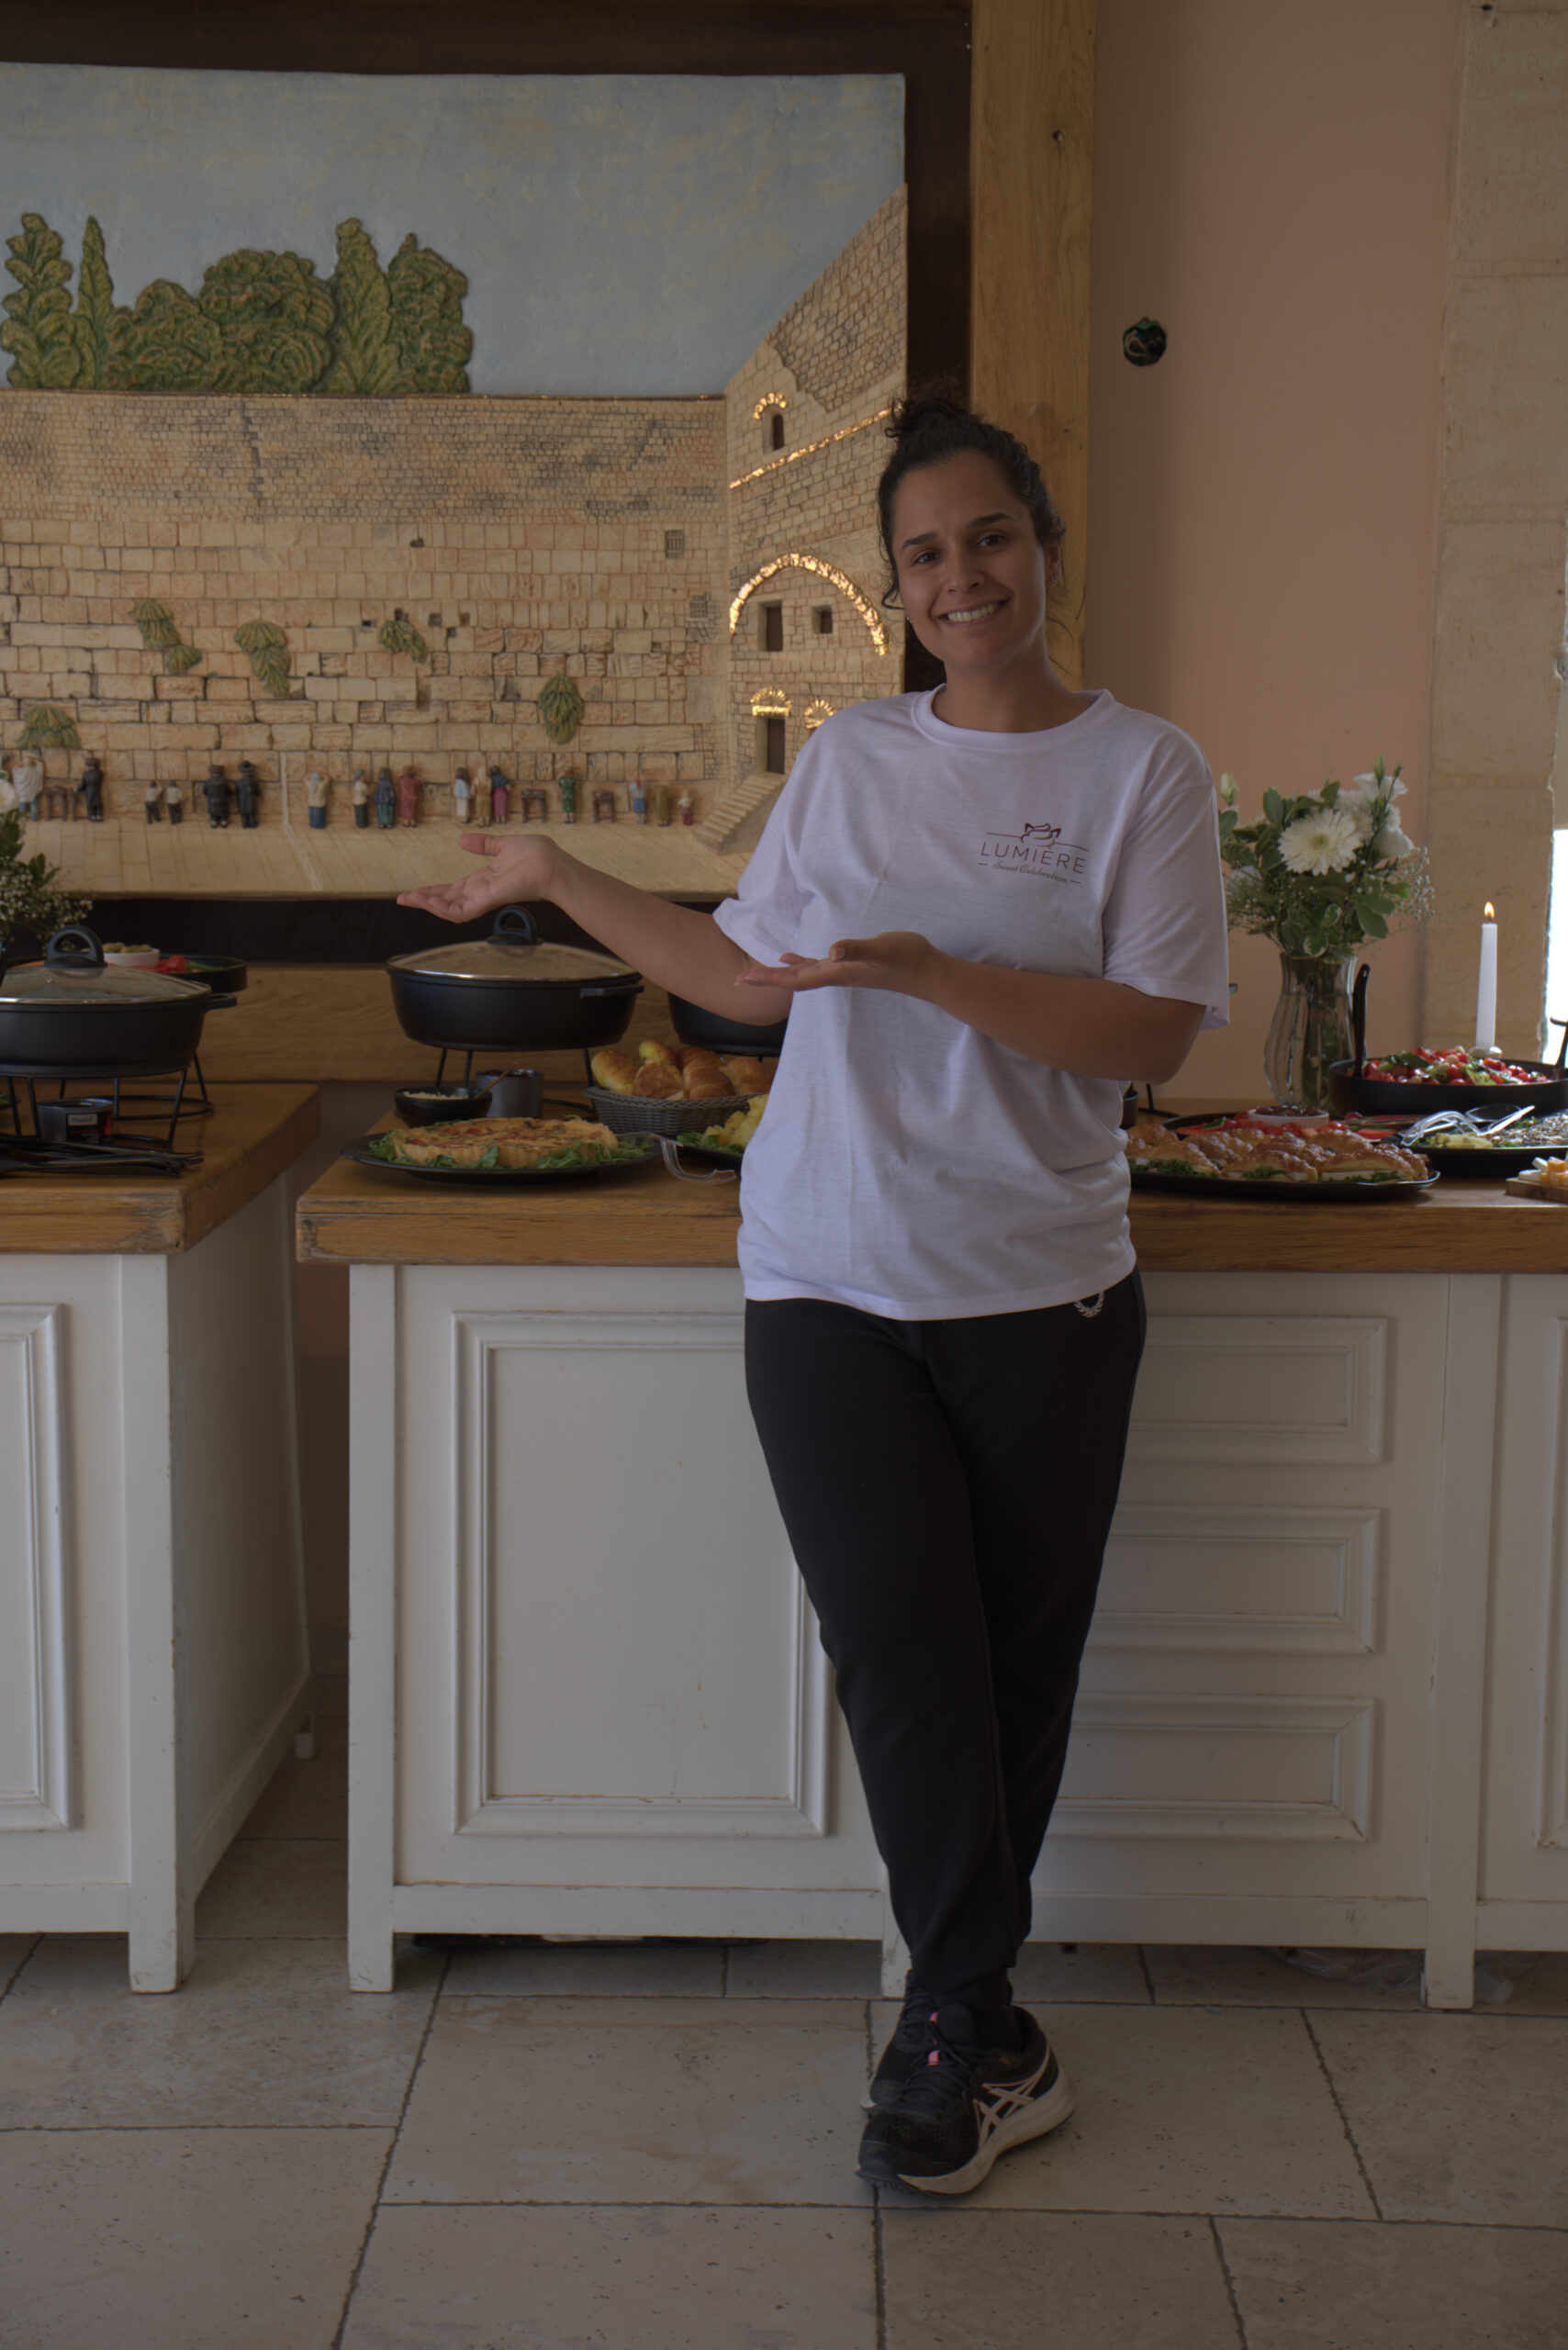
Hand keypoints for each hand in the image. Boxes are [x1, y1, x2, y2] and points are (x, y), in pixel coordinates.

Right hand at [396, 833, 560, 922]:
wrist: (552, 863)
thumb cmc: (536, 855)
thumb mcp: (503, 845)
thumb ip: (483, 844)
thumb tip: (462, 839)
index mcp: (482, 881)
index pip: (452, 889)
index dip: (432, 890)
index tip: (414, 892)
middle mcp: (480, 892)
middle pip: (446, 901)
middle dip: (423, 901)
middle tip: (402, 899)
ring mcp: (483, 899)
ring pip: (450, 909)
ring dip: (429, 905)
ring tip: (411, 898)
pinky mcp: (488, 901)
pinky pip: (461, 911)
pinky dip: (444, 908)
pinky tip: (429, 902)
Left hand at [736, 930, 940, 996]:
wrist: (927, 972)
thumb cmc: (908, 958)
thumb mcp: (883, 948)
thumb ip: (858, 949)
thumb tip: (832, 951)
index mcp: (838, 972)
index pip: (797, 979)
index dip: (770, 978)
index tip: (745, 979)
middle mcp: (836, 975)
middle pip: (793, 981)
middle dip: (766, 979)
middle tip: (739, 980)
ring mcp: (843, 971)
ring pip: (802, 976)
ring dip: (778, 975)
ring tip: (755, 973)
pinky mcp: (850, 966)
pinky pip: (815, 967)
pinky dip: (799, 964)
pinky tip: (790, 958)